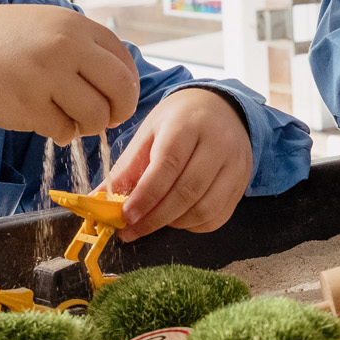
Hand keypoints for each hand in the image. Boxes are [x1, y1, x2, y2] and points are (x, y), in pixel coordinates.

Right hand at [0, 5, 140, 141]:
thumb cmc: (0, 39)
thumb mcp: (47, 24)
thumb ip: (81, 44)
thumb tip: (117, 78)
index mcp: (75, 26)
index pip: (124, 60)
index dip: (128, 85)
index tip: (120, 97)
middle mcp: (67, 48)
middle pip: (120, 90)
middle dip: (119, 110)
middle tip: (107, 118)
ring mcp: (48, 78)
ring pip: (95, 116)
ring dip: (88, 125)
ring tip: (72, 119)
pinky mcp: (28, 107)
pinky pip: (64, 131)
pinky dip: (62, 133)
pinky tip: (49, 123)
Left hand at [100, 87, 253, 238]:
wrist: (221, 108)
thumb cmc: (179, 121)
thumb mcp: (149, 134)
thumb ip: (126, 169)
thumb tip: (96, 201)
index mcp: (188, 124)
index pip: (168, 164)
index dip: (146, 195)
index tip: (126, 216)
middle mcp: (218, 143)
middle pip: (188, 190)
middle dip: (156, 217)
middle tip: (133, 230)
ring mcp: (236, 164)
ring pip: (206, 208)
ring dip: (175, 223)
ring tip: (154, 221)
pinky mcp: (243, 182)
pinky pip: (219, 216)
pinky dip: (194, 226)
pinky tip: (177, 219)